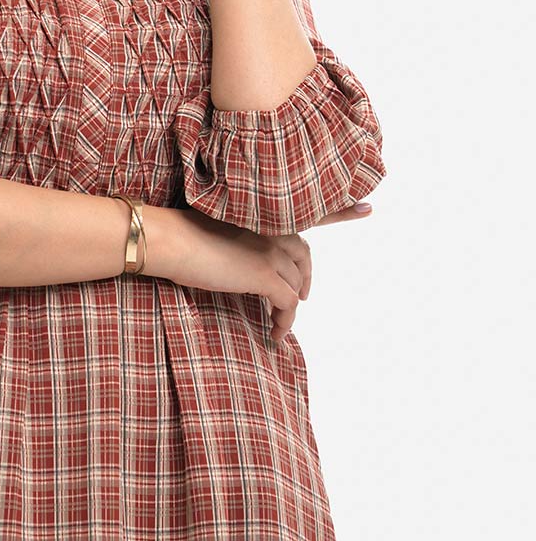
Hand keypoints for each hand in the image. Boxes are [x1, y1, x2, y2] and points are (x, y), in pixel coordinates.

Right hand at [170, 201, 374, 343]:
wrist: (170, 239)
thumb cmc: (180, 235)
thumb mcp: (217, 230)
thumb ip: (240, 239)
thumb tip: (238, 261)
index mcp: (263, 212)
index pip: (313, 210)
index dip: (343, 210)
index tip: (369, 207)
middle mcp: (274, 227)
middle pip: (304, 256)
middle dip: (305, 277)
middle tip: (301, 295)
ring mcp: (273, 250)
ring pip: (295, 284)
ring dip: (289, 304)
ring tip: (278, 320)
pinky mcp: (267, 275)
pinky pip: (288, 305)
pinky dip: (284, 322)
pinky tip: (274, 333)